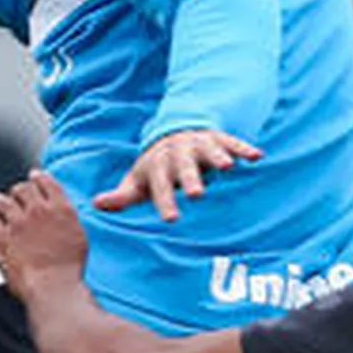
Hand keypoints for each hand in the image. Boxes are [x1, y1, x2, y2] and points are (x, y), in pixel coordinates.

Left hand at [0, 171, 89, 301]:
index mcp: (60, 208)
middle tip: (16, 193)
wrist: (53, 286)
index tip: (34, 177)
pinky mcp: (0, 237)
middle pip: (22, 189)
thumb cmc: (68, 269)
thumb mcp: (79, 237)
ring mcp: (16, 223)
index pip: (46, 182)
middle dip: (18, 190)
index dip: (38, 177)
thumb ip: (66, 220)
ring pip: (1, 200)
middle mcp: (37, 211)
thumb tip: (61, 214)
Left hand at [96, 128, 261, 220]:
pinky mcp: (218, 138)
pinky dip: (243, 148)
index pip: (160, 186)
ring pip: (209, 150)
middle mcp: (178, 153)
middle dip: (191, 179)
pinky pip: (232, 142)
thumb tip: (96, 205)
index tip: (172, 219)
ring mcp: (199, 144)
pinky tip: (257, 157)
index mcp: (158, 166)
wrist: (173, 133)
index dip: (165, 201)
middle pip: (184, 167)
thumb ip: (122, 196)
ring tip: (229, 167)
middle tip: (198, 194)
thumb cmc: (156, 169)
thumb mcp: (138, 181)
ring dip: (218, 157)